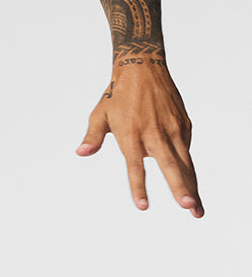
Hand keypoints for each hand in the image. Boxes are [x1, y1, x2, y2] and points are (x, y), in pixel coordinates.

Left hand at [76, 61, 203, 216]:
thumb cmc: (117, 94)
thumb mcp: (100, 114)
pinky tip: (187, 179)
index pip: (134, 165)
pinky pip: (185, 149)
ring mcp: (172, 128)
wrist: (143, 67)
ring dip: (192, 186)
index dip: (138, 186)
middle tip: (189, 207)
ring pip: (185, 162)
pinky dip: (187, 166)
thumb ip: (93, 136)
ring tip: (196, 209)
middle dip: (180, 188)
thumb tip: (81, 152)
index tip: (143, 206)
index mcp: (131, 133)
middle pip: (169, 165)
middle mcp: (155, 132)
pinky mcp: (184, 124)